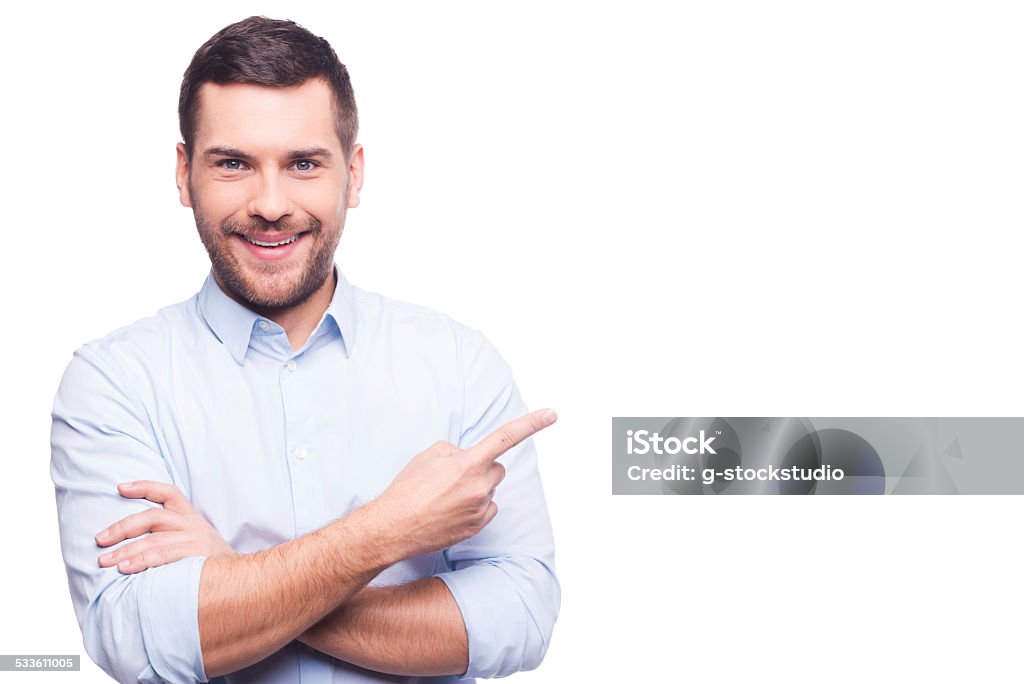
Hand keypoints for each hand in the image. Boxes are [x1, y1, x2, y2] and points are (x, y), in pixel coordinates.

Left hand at [95, 481, 236, 573]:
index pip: (169, 493)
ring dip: (125, 551)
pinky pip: (163, 556)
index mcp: (191, 517)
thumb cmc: (210, 564)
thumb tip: (133, 541)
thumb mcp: (197, 541)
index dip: (144, 487)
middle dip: (122, 527)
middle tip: (100, 539)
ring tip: (105, 561)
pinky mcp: (196, 557)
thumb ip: (172, 537)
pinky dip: (141, 561)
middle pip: (153, 516)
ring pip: (154, 539)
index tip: (120, 487)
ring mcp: (195, 541)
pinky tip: (125, 569)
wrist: (242, 580)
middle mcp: (193, 525)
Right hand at [373, 408, 556, 559]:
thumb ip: (456, 450)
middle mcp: (479, 486)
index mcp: (468, 463)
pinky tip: (451, 510)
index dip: (531, 424)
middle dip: (482, 468)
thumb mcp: (428, 455)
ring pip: (490, 490)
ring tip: (446, 496)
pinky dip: (475, 507)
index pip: (505, 437)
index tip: (552, 414)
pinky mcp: (477, 527)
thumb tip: (467, 457)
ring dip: (476, 488)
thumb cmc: (407, 488)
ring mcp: (480, 509)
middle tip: (455, 476)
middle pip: (497, 469)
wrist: (393, 527)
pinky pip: (487, 509)